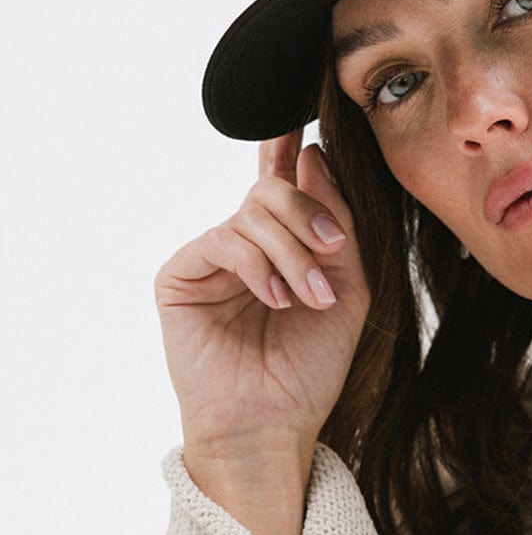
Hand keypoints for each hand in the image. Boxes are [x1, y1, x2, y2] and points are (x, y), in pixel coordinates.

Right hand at [154, 130, 370, 474]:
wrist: (275, 424)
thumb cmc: (311, 365)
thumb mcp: (348, 286)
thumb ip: (337, 224)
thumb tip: (314, 155)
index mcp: (283, 244)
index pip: (284, 182)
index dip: (289, 145)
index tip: (300, 110)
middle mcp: (244, 244)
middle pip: (273, 189)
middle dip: (310, 214)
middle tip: (333, 249)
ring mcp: (210, 258)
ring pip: (253, 213)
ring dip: (293, 251)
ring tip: (310, 297)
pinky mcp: (180, 276)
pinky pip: (223, 240)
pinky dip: (258, 265)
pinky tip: (275, 298)